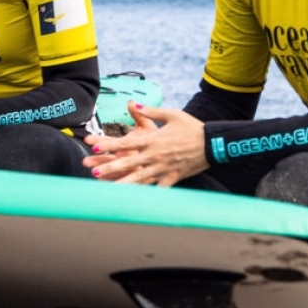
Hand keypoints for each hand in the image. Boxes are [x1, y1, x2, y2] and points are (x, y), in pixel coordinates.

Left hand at [81, 102, 206, 186]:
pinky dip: (148, 196)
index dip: (109, 145)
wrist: (213, 143)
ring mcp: (163, 168)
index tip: (94, 147)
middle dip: (111, 168)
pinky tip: (137, 204)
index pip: (126, 142)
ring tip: (110, 191)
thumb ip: (150, 111)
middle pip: (129, 163)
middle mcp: (155, 155)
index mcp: (153, 139)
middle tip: (95, 172)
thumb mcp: (171, 114)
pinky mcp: (173, 178)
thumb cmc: (191, 127)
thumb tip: (132, 103)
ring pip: (140, 179)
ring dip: (124, 184)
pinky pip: (158, 189)